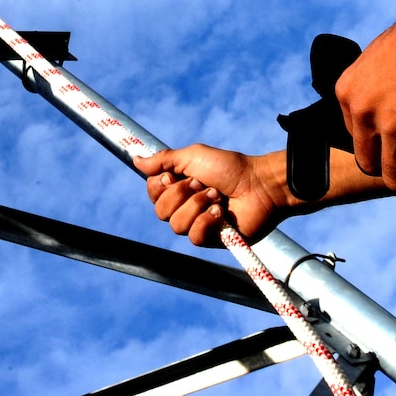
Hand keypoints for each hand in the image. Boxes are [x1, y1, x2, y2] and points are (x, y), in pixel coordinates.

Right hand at [135, 145, 289, 246]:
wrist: (259, 184)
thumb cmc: (230, 167)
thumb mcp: (193, 156)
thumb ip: (164, 160)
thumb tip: (136, 159)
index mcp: (179, 187)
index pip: (153, 193)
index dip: (159, 185)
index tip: (174, 175)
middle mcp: (186, 206)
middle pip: (160, 210)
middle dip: (180, 194)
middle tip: (201, 183)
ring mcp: (199, 224)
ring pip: (175, 225)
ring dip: (196, 206)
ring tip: (216, 196)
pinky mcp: (212, 239)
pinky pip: (193, 237)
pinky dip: (205, 221)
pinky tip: (220, 213)